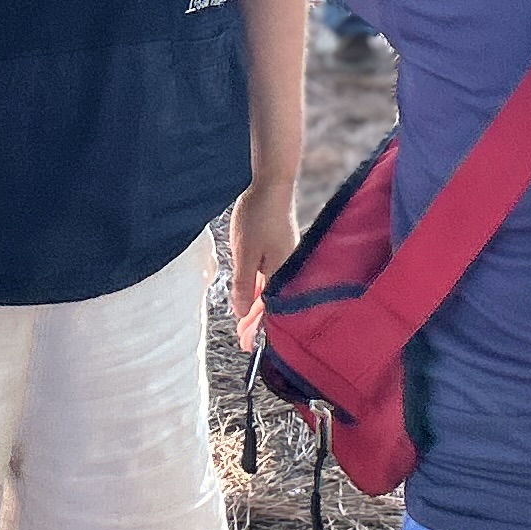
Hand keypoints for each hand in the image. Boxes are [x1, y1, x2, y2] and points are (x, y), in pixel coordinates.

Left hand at [225, 178, 298, 341]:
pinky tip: (253, 293)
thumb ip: (244, 285)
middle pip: (271, 303)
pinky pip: (271, 277)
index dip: (256, 329)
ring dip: (257, 306)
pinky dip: (260, 289)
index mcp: (280, 273)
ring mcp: (286, 258)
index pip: (268, 310)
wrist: (273, 185)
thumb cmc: (258, 217)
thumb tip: (242, 313)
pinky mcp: (282, 248)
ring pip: (271, 290)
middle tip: (243, 339)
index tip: (246, 345)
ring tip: (246, 321)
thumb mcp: (245, 253)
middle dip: (256, 322)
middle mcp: (288, 269)